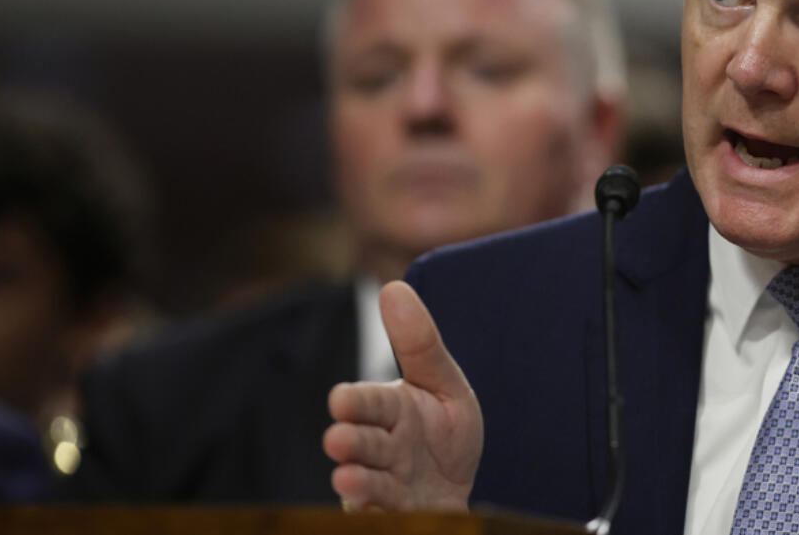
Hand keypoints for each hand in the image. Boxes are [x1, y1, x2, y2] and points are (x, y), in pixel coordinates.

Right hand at [323, 280, 482, 510]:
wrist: (461, 489)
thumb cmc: (445, 433)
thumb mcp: (444, 386)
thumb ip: (420, 345)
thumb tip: (394, 287)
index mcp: (391, 412)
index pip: (370, 404)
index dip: (356, 403)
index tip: (341, 401)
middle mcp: (384, 450)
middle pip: (363, 444)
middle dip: (351, 442)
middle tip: (338, 440)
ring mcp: (389, 488)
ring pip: (368, 484)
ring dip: (357, 483)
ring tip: (347, 479)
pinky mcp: (399, 517)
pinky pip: (386, 517)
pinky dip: (378, 514)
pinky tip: (376, 511)